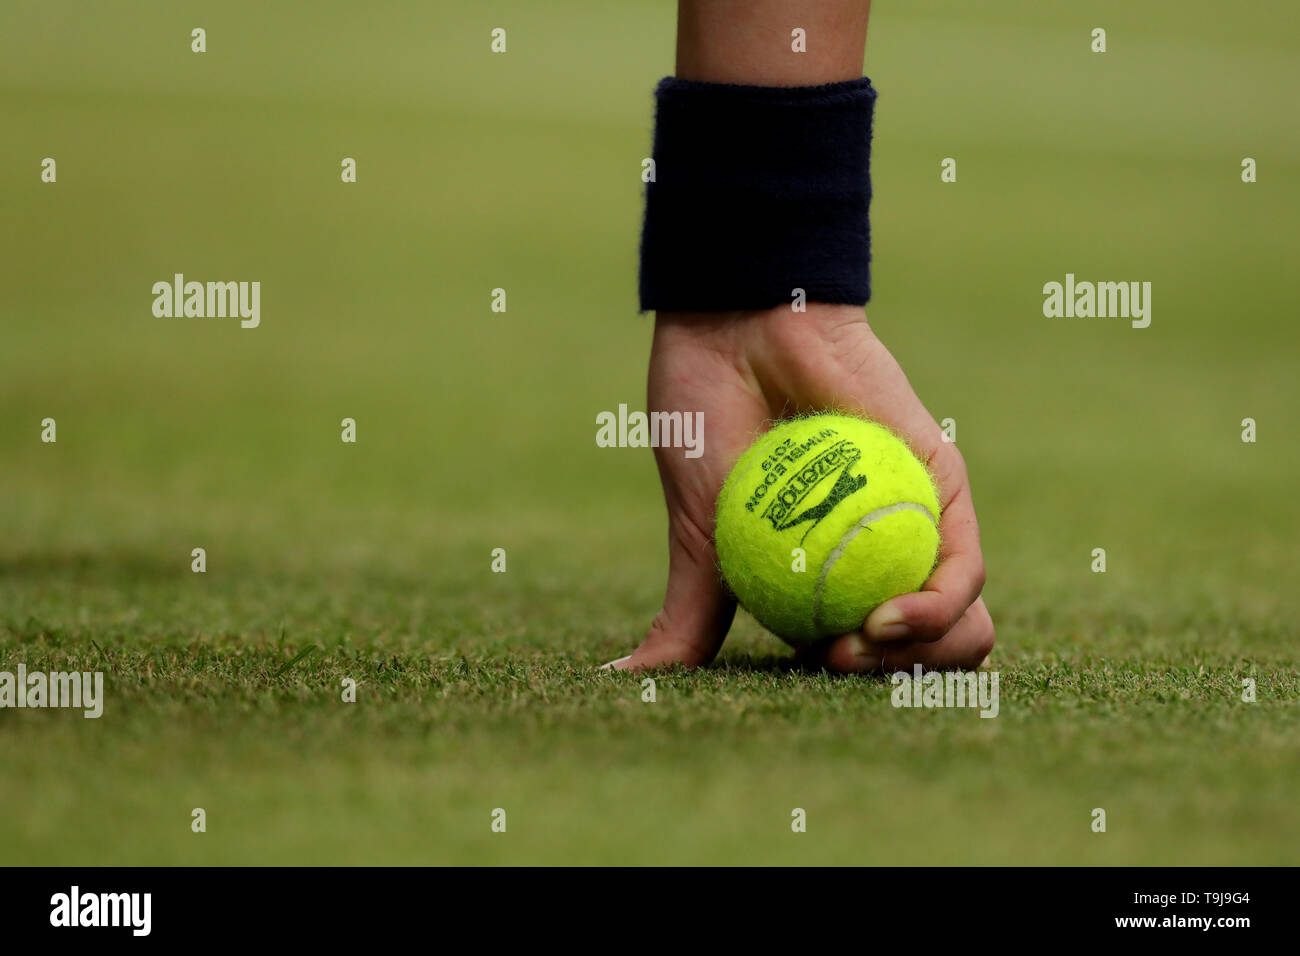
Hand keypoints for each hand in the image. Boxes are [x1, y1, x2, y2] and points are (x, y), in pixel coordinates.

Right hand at [606, 303, 993, 672]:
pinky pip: (964, 569)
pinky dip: (936, 611)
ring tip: (863, 641)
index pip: (868, 658)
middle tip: (840, 661)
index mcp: (828, 575)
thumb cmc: (709, 419)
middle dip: (898, 681)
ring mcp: (918, 522)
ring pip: (964, 627)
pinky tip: (888, 616)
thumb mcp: (698, 536)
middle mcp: (880, 555)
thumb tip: (626, 682)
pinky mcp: (944, 485)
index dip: (854, 684)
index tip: (812, 669)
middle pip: (929, 656)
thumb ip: (691, 615)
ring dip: (924, 658)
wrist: (735, 328)